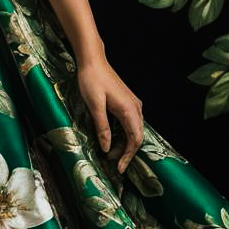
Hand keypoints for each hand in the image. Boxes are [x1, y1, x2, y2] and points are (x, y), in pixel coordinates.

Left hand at [76, 55, 144, 172]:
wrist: (93, 60)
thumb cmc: (91, 79)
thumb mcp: (94, 105)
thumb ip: (102, 127)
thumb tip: (107, 148)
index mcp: (129, 110)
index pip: (135, 139)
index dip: (128, 156)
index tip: (120, 168)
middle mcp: (136, 108)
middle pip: (136, 136)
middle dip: (125, 152)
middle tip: (111, 162)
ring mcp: (133, 104)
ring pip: (133, 130)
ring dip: (123, 143)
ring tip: (109, 152)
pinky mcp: (127, 101)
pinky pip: (130, 122)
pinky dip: (123, 133)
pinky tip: (113, 138)